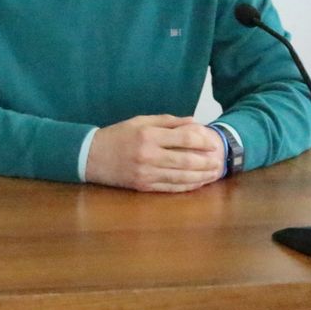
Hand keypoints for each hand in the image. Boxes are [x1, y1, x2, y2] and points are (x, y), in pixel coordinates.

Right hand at [84, 114, 224, 192]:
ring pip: (182, 176)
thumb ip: (168, 121)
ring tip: (214, 173)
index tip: (213, 142)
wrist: (90, 156)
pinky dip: (188, 186)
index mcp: (148, 135)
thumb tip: (194, 123)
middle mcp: (148, 155)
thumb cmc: (117, 135)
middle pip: (186, 160)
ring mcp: (146, 173)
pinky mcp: (144, 186)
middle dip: (207, 161)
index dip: (202, 140)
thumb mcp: (140, 121)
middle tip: (220, 162)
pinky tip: (198, 183)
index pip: (184, 138)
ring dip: (202, 176)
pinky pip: (172, 188)